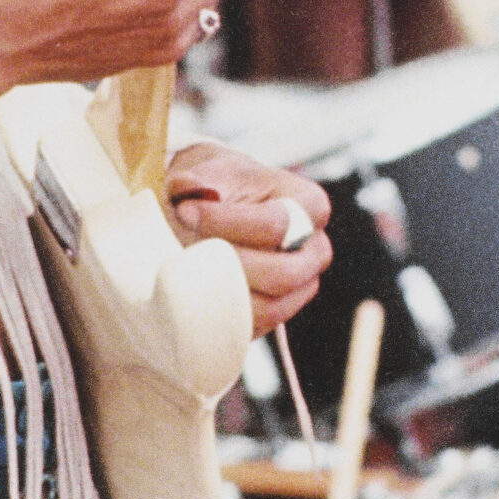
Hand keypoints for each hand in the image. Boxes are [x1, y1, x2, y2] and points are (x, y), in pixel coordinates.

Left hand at [165, 145, 330, 337]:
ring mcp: (302, 287)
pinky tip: (195, 292)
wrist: (217, 209)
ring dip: (224, 292)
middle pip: (281, 274)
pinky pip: (255, 327)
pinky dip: (223, 314)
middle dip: (227, 263)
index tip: (185, 211)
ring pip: (271, 308)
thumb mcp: (209, 171)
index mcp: (310, 205)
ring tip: (187, 269)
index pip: (276, 224)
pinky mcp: (278, 313)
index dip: (226, 221)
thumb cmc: (221, 188)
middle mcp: (315, 249)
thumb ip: (196, 178)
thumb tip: (188, 187)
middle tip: (183, 245)